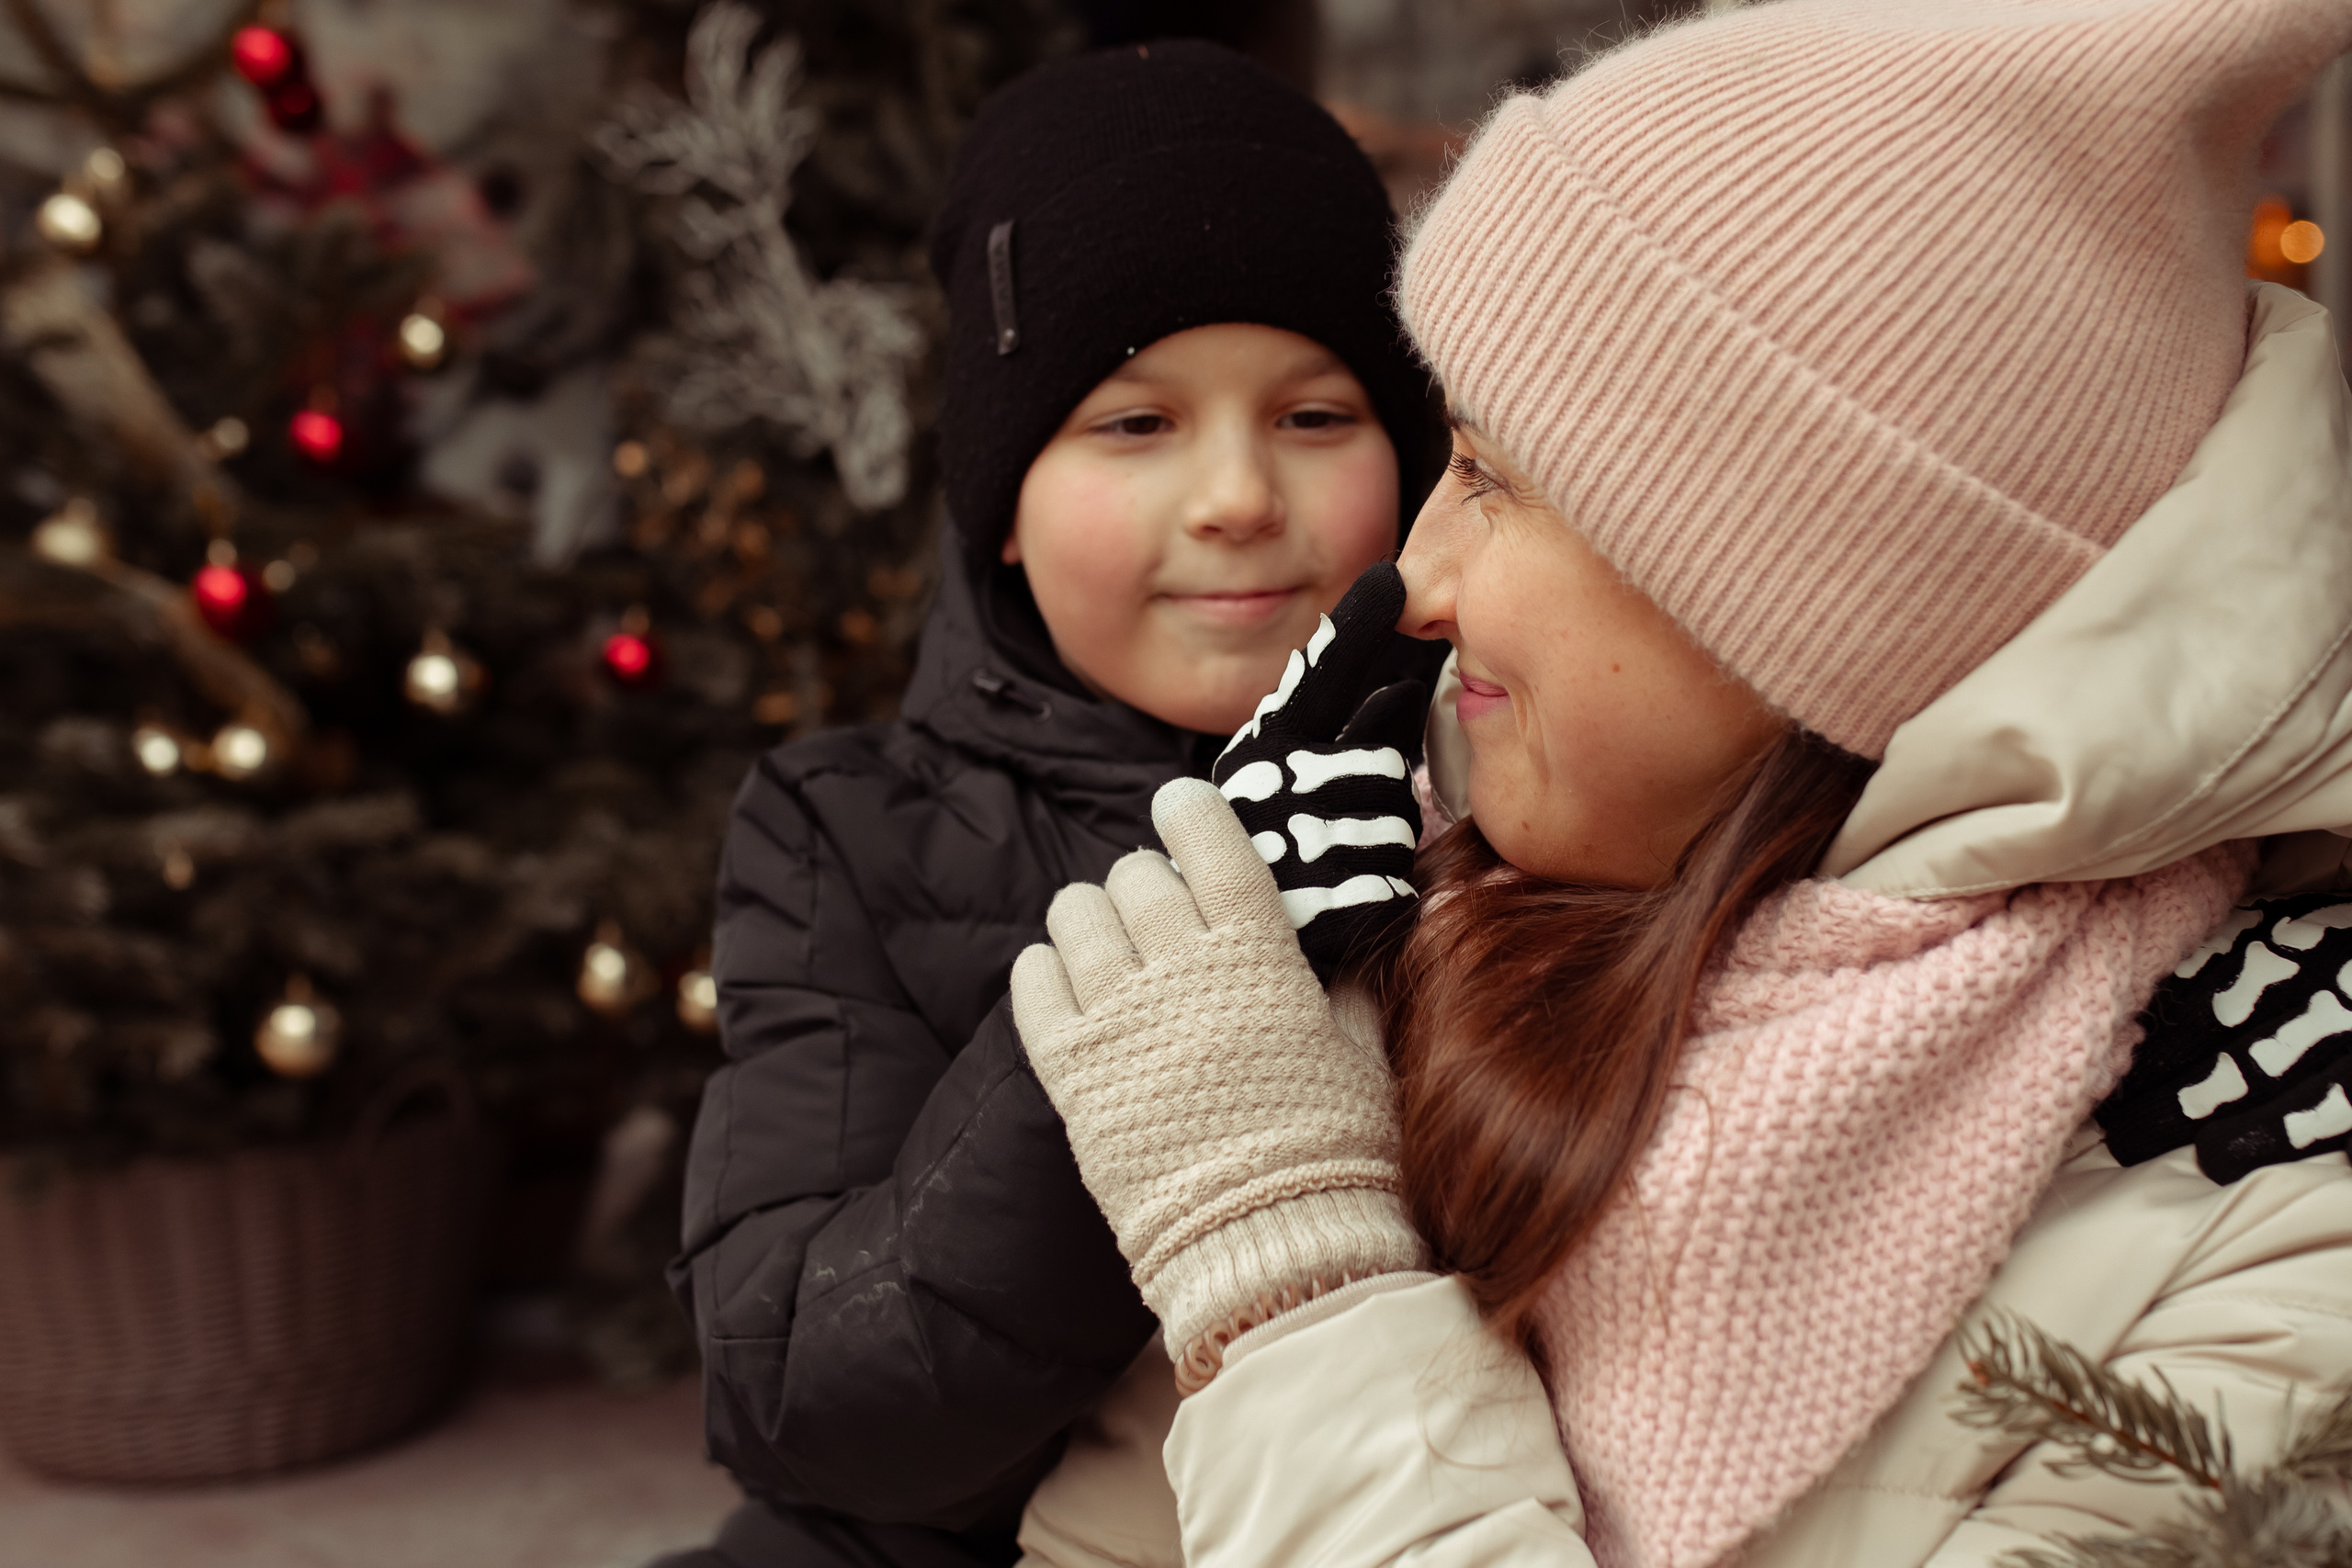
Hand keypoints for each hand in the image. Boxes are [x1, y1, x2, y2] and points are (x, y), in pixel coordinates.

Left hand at [1009, 777, 1426, 1371]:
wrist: (1272, 1248)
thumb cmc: (1336, 1154)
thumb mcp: (1361, 1057)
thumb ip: (1344, 987)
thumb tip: (1343, 937)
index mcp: (1259, 960)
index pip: (1210, 846)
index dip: (1188, 814)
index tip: (1178, 808)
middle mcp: (1181, 975)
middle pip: (1136, 878)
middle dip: (1145, 882)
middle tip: (1159, 910)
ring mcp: (1119, 1022)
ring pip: (1074, 916)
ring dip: (1089, 916)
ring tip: (1105, 941)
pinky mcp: (1072, 1075)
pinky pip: (1032, 987)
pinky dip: (1041, 969)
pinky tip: (1058, 977)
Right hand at [1212, 563, 1427, 977]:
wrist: (1207, 931)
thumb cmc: (1261, 836)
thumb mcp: (1283, 766)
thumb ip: (1344, 723)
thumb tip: (1407, 686)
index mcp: (1264, 745)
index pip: (1319, 674)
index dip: (1358, 628)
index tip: (1392, 580)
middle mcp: (1277, 789)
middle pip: (1381, 763)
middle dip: (1376, 785)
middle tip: (1340, 804)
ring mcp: (1299, 849)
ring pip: (1391, 823)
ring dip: (1378, 836)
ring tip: (1330, 850)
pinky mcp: (1328, 909)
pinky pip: (1387, 881)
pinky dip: (1374, 886)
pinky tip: (1341, 890)